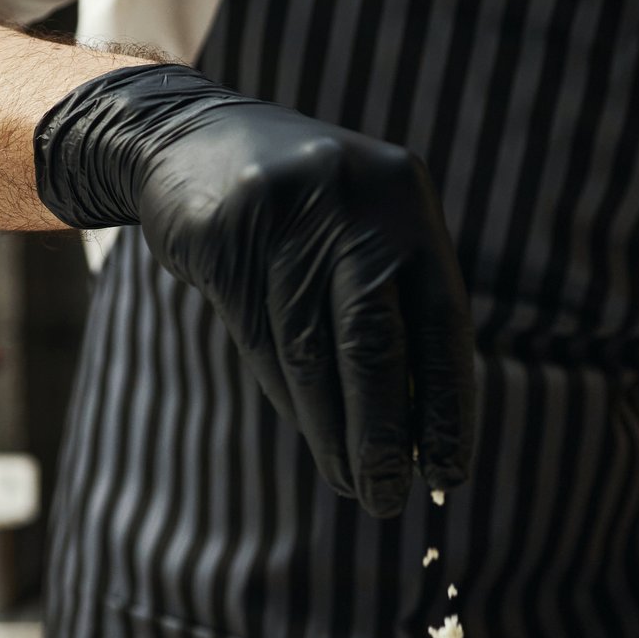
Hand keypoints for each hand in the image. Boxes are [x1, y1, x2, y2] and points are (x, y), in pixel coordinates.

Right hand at [34, 64, 474, 518]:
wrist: (189, 138)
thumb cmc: (301, 214)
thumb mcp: (361, 233)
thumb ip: (395, 307)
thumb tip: (422, 431)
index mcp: (406, 196)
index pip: (440, 319)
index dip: (446, 403)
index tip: (449, 471)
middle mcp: (354, 197)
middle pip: (374, 343)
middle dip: (383, 433)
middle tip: (388, 498)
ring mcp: (285, 210)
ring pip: (311, 352)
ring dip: (334, 432)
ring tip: (353, 483)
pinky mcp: (225, 232)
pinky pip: (260, 340)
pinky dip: (289, 397)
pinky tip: (312, 433)